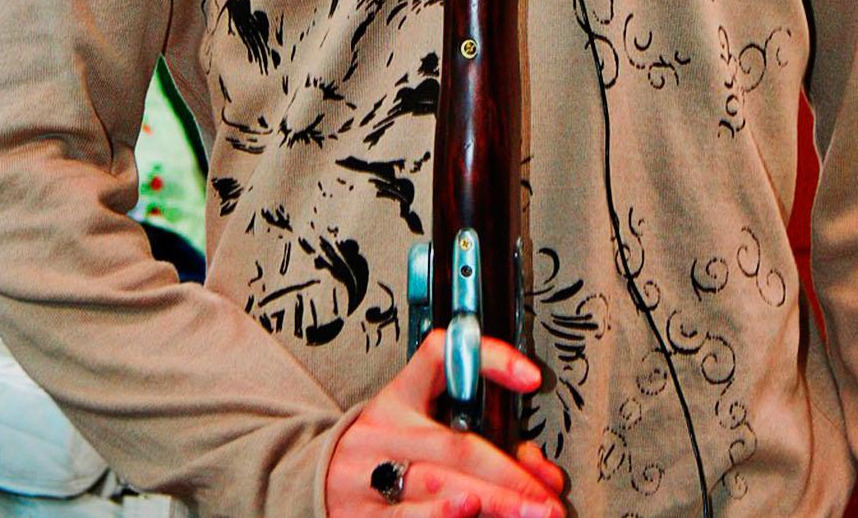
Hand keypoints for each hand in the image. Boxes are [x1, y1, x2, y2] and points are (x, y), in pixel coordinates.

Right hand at [324, 328, 566, 516]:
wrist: (308, 483)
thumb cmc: (378, 454)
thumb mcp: (414, 428)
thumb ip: (475, 440)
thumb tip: (538, 468)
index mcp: (400, 398)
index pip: (440, 356)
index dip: (488, 359)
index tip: (531, 378)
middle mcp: (386, 432)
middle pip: (454, 444)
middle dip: (509, 473)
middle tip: (549, 496)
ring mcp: (372, 477)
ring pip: (436, 483)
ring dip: (490, 502)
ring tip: (526, 509)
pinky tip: (468, 516)